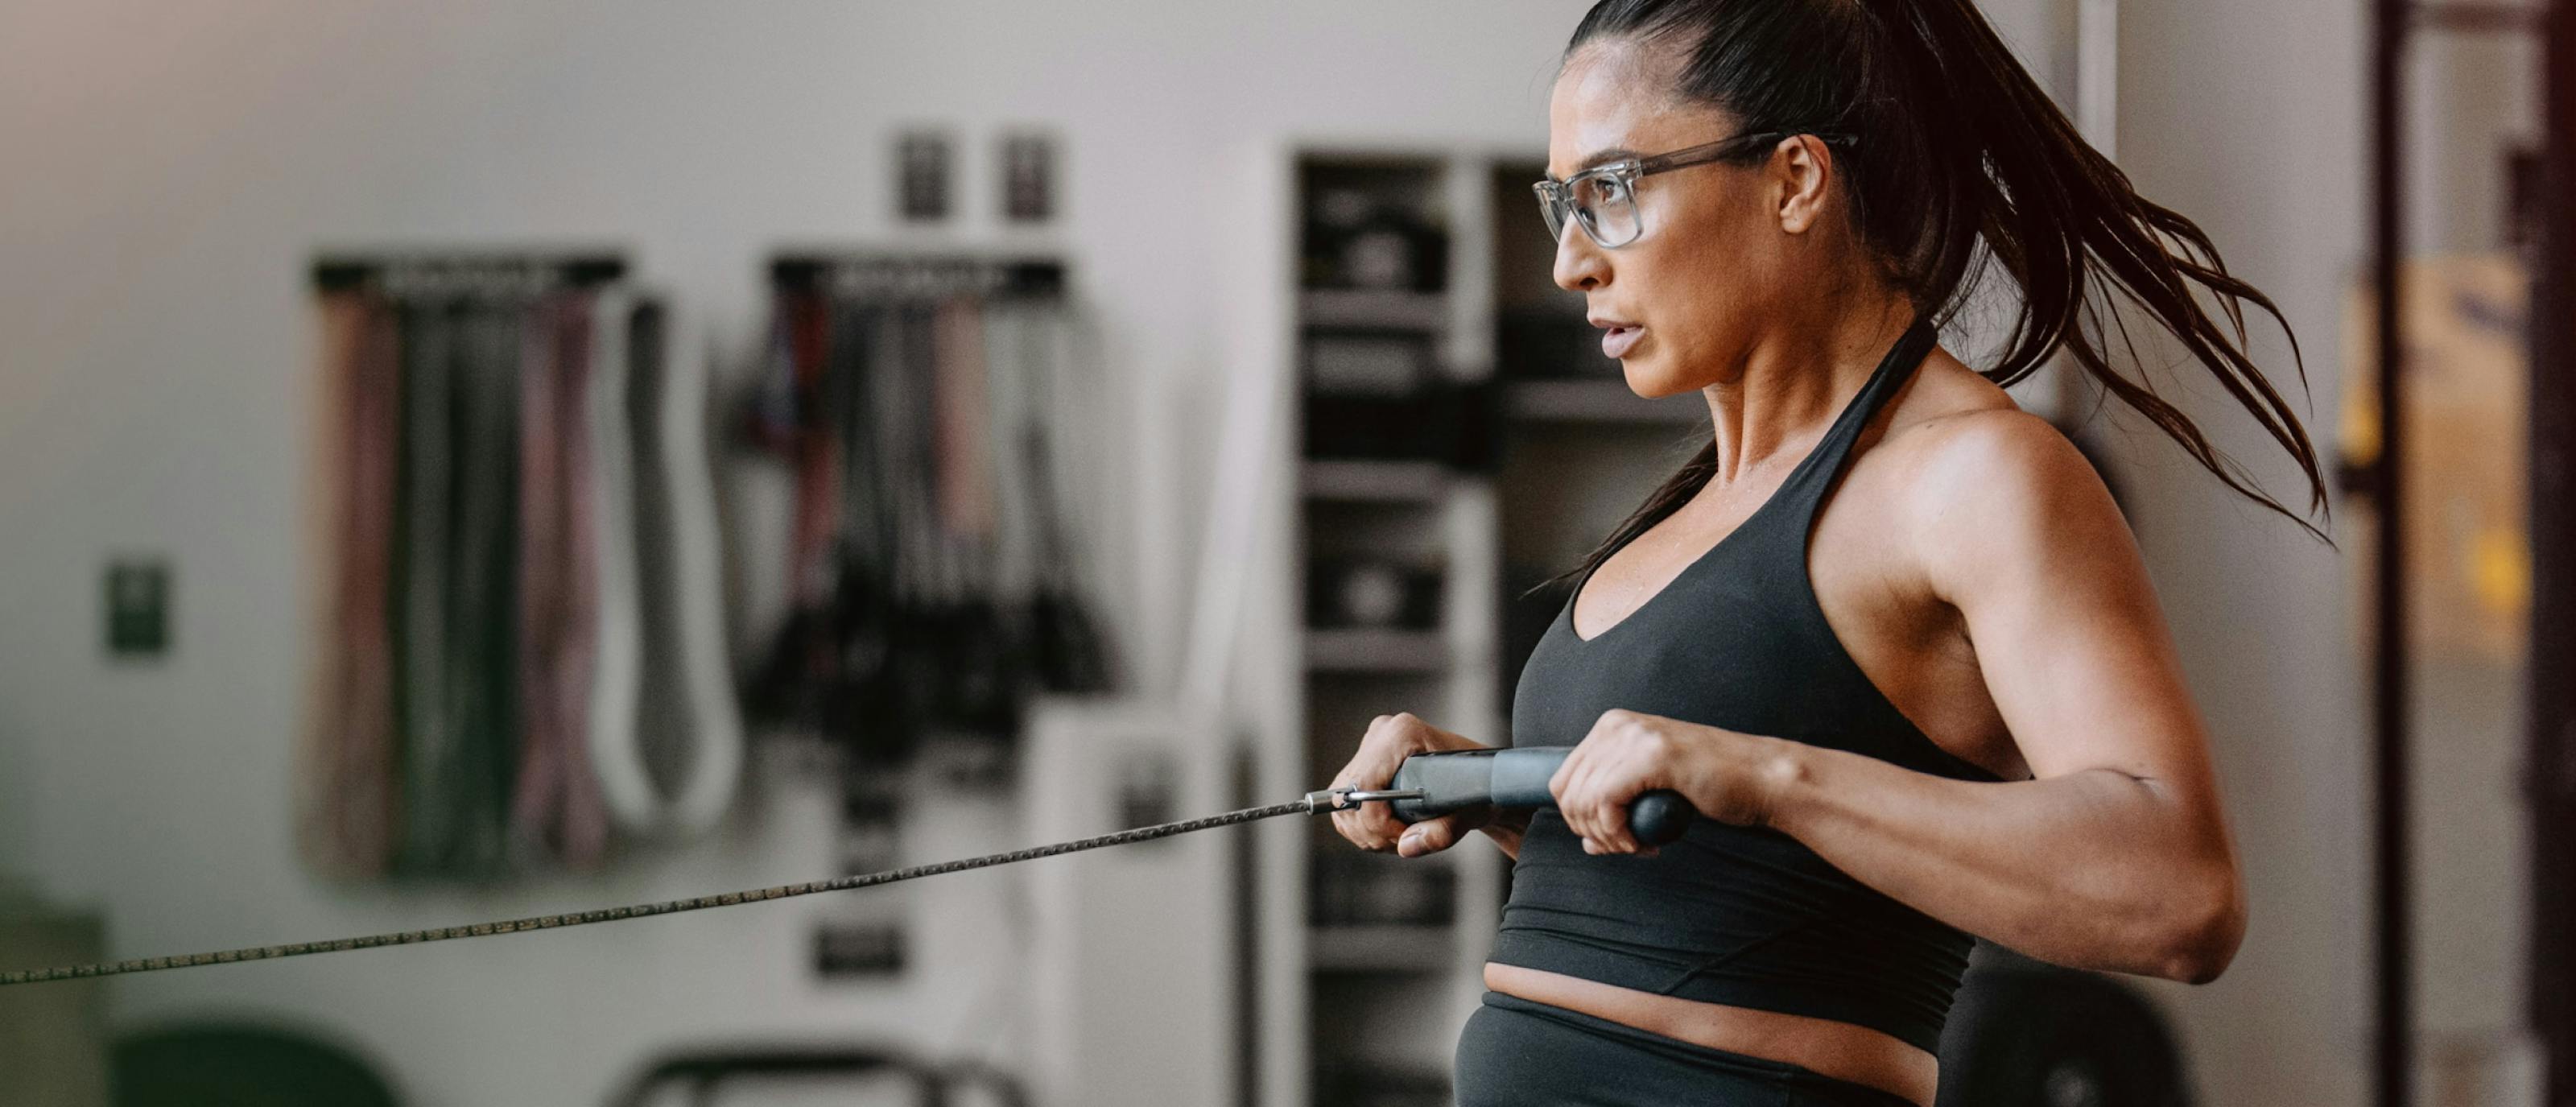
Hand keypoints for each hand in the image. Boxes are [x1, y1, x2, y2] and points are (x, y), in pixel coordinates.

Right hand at [1327, 712, 1493, 857]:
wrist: (1482, 781)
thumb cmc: (1481, 788)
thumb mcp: (1471, 812)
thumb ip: (1442, 831)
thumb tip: (1407, 847)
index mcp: (1402, 733)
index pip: (1366, 784)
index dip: (1377, 821)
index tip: (1403, 838)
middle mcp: (1381, 735)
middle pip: (1349, 795)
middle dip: (1372, 831)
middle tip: (1404, 842)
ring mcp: (1370, 748)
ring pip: (1343, 803)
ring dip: (1366, 832)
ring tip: (1400, 837)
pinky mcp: (1364, 764)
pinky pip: (1345, 806)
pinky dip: (1362, 827)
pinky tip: (1390, 831)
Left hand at [1550, 709, 1791, 855]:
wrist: (1762, 779)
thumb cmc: (1714, 786)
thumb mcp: (1652, 788)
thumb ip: (1616, 806)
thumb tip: (1586, 842)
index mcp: (1612, 726)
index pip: (1563, 780)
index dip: (1579, 820)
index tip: (1612, 838)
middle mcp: (1617, 725)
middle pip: (1567, 793)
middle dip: (1590, 831)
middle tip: (1625, 846)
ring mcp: (1634, 737)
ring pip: (1583, 801)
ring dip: (1607, 837)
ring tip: (1637, 846)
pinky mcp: (1652, 756)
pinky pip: (1604, 804)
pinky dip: (1617, 834)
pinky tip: (1642, 843)